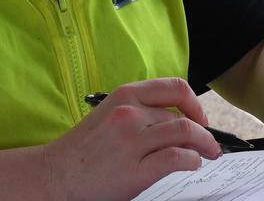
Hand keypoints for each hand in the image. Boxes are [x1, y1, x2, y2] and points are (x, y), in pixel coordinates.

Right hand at [42, 77, 221, 200]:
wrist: (54, 175)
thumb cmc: (80, 150)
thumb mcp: (108, 116)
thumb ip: (138, 112)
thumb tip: (174, 120)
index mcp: (124, 95)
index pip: (174, 87)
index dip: (195, 103)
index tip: (200, 116)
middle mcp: (130, 113)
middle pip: (183, 116)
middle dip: (204, 131)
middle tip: (210, 143)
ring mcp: (132, 141)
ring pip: (185, 133)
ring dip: (204, 145)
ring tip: (207, 154)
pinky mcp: (135, 169)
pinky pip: (177, 159)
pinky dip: (191, 161)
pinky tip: (191, 165)